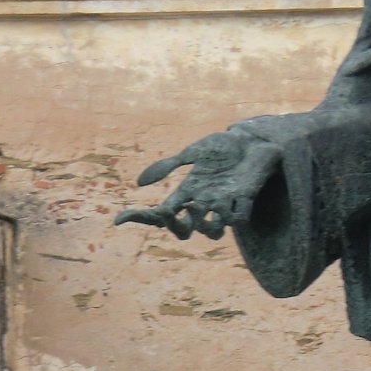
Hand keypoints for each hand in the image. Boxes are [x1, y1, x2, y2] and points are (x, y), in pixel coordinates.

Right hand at [114, 131, 281, 239]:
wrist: (251, 139)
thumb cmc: (222, 146)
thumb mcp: (192, 152)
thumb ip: (168, 165)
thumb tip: (139, 183)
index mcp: (187, 190)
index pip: (162, 212)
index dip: (141, 218)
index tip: (120, 219)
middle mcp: (203, 201)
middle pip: (185, 230)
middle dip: (178, 227)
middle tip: (178, 211)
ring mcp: (224, 202)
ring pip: (212, 232)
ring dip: (205, 225)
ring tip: (201, 206)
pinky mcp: (244, 198)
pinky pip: (240, 219)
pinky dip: (235, 216)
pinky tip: (231, 203)